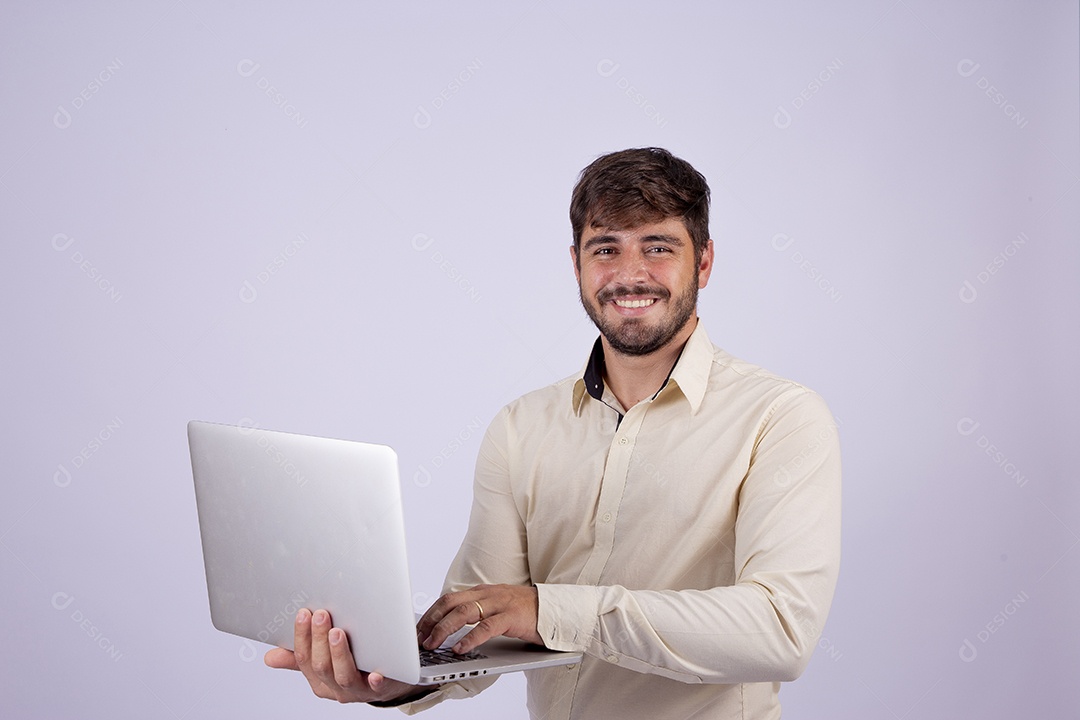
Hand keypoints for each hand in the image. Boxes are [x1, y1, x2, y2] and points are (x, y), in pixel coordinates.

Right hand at [264, 608, 423, 703]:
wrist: (388, 684)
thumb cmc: (353, 667)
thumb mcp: (323, 663)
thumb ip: (299, 659)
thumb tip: (270, 657)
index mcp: (318, 679)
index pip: (303, 659)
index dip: (302, 636)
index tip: (304, 613)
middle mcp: (334, 687)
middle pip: (321, 666)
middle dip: (319, 640)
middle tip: (322, 615)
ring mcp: (357, 690)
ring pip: (343, 676)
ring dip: (339, 654)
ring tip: (338, 632)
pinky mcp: (381, 689)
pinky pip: (377, 688)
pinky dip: (375, 681)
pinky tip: (375, 673)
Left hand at [417, 584, 541, 654]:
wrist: (556, 610)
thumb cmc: (526, 613)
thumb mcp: (497, 609)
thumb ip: (478, 614)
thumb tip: (452, 630)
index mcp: (482, 591)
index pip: (448, 599)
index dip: (430, 614)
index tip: (417, 630)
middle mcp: (488, 594)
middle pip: (450, 603)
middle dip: (430, 621)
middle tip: (418, 639)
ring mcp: (500, 604)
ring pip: (464, 613)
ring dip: (444, 629)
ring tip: (432, 644)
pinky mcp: (512, 617)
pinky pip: (486, 627)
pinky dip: (470, 638)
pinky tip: (460, 648)